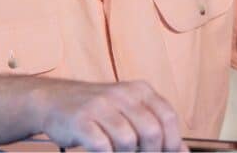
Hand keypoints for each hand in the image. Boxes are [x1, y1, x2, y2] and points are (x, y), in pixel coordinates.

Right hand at [33, 78, 185, 151]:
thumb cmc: (95, 111)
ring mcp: (101, 106)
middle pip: (151, 131)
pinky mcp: (81, 120)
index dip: (173, 142)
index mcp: (139, 90)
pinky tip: (102, 152)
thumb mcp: (128, 111)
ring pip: (128, 141)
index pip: (168, 117)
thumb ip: (154, 126)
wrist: (53, 101)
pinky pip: (102, 145)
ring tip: (118, 152)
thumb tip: (182, 152)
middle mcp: (122, 94)